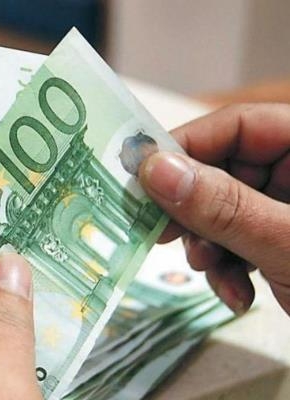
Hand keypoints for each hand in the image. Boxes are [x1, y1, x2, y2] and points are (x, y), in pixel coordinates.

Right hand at [139, 103, 289, 314]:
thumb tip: (156, 171)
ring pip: (224, 210)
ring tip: (212, 275)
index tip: (142, 176)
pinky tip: (235, 292)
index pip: (241, 125)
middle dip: (195, 211)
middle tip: (161, 233)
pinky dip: (227, 267)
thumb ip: (225, 206)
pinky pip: (239, 239)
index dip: (187, 146)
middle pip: (225, 169)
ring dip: (208, 247)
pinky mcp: (285, 238)